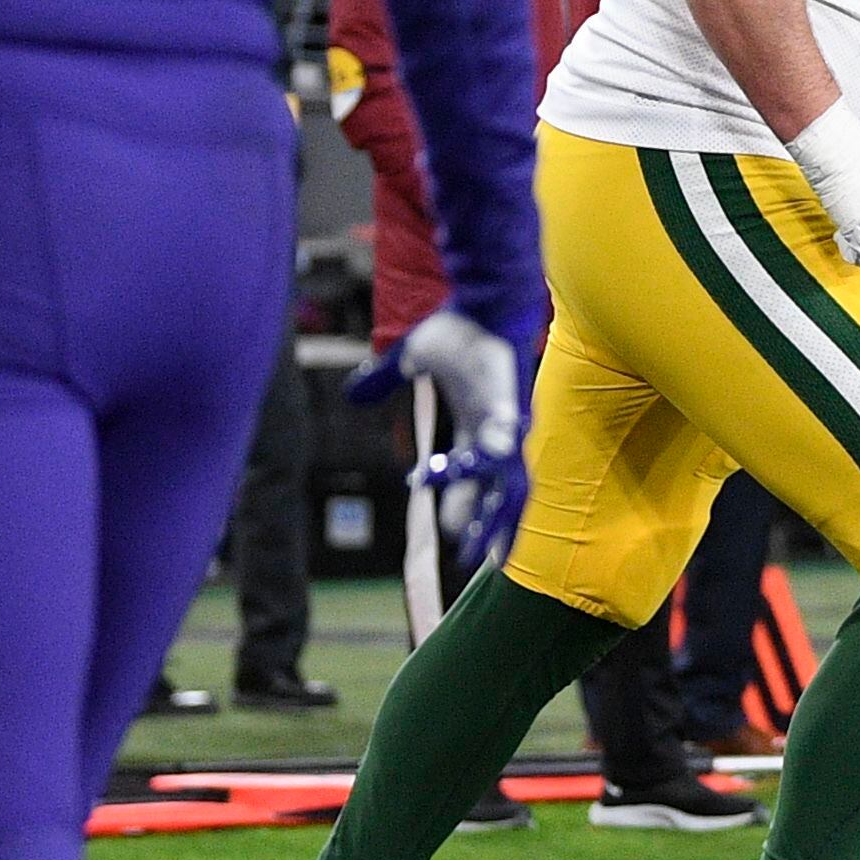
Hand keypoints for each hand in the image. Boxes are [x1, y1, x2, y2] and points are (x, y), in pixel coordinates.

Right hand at [352, 307, 530, 578]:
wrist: (485, 299)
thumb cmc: (459, 328)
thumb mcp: (410, 359)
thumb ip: (384, 379)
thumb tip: (350, 395)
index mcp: (475, 425)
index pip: (468, 476)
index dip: (456, 501)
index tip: (442, 527)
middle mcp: (495, 432)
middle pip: (493, 492)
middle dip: (482, 525)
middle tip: (472, 561)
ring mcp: (506, 422)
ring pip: (507, 482)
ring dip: (494, 515)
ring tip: (483, 549)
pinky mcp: (510, 406)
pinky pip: (504, 443)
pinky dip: (494, 462)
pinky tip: (485, 482)